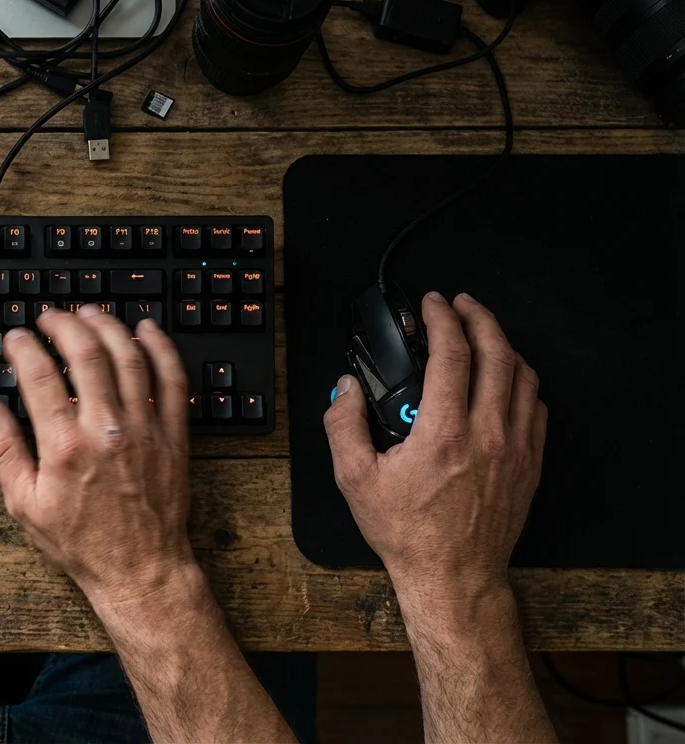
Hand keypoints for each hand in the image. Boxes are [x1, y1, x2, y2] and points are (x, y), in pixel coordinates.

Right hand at [0, 306, 196, 607]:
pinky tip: (146, 330)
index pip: (39, 377)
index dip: (24, 347)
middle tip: (50, 316)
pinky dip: (160, 349)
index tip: (16, 337)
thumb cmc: (82, 543)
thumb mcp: (25, 504)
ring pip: (128, 358)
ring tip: (89, 313)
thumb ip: (3, 451)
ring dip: (107, 327)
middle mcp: (106, 430)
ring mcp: (144, 429)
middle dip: (64, 325)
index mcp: (65, 446)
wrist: (140, 569)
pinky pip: (171, 380)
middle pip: (85, 354)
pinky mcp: (172, 435)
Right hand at [323, 292, 546, 604]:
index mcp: (443, 434)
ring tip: (482, 335)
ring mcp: (515, 448)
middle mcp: (487, 435)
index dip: (442, 318)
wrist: (453, 576)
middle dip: (480, 317)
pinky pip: (537, 406)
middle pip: (497, 353)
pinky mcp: (530, 463)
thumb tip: (344, 389)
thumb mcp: (354, 480)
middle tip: (462, 305)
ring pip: (523, 375)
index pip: (452, 354)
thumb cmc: (408, 534)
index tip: (433, 304)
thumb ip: (343, 425)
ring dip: (503, 345)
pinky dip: (521, 381)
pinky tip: (504, 380)